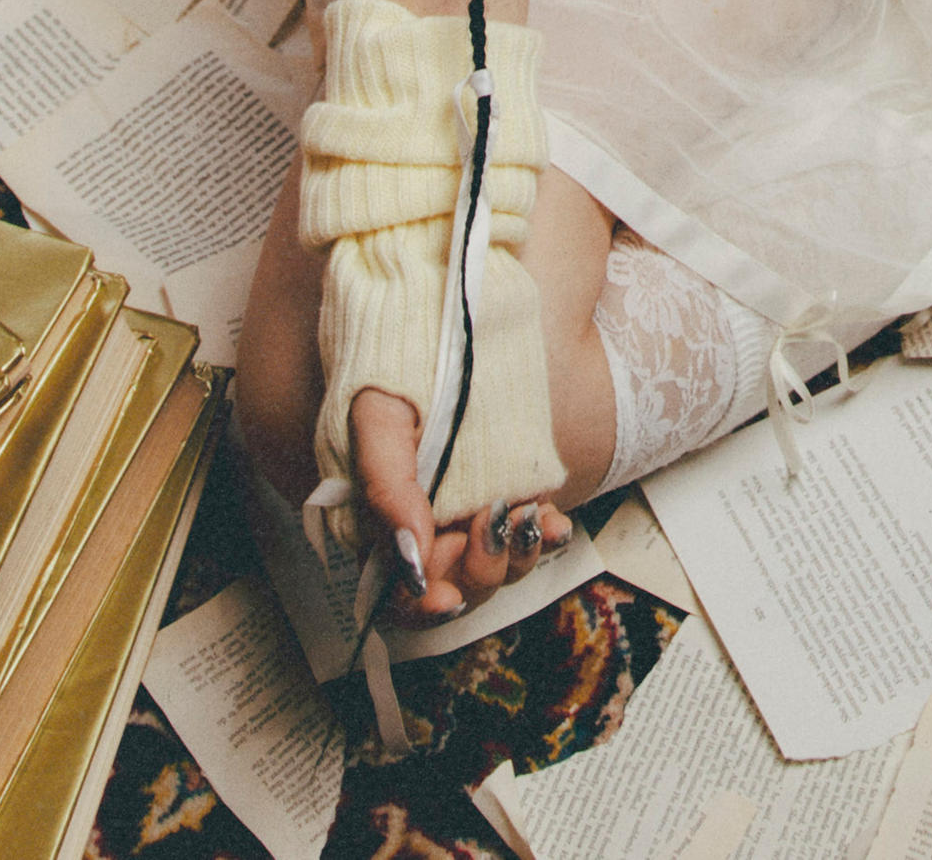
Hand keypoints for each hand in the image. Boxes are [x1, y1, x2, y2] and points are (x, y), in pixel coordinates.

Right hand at [345, 392, 576, 622]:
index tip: (445, 598)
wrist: (441, 325)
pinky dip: (546, 537)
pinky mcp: (509, 495)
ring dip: (515, 553)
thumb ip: (386, 487)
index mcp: (385, 519)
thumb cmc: (397, 371)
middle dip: (478, 569)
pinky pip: (532, 538)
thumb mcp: (378, 418)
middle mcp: (429, 528)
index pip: (396, 592)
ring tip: (521, 512)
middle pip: (455, 588)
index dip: (419, 607)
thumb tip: (409, 558)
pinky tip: (552, 522)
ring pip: (498, 571)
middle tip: (491, 521)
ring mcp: (471, 515)